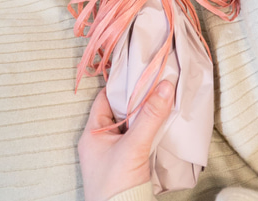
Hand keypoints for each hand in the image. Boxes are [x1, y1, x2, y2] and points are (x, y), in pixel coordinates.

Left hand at [78, 80, 174, 200]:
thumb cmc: (117, 186)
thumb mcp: (133, 147)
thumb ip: (149, 116)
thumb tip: (165, 85)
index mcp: (92, 133)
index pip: (105, 98)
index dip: (122, 85)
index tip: (141, 71)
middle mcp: (100, 141)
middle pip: (120, 111)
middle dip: (138, 98)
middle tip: (157, 82)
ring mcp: (113, 154)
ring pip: (130, 125)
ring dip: (145, 115)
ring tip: (163, 98)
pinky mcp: (126, 165)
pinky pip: (138, 139)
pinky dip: (149, 130)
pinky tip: (163, 124)